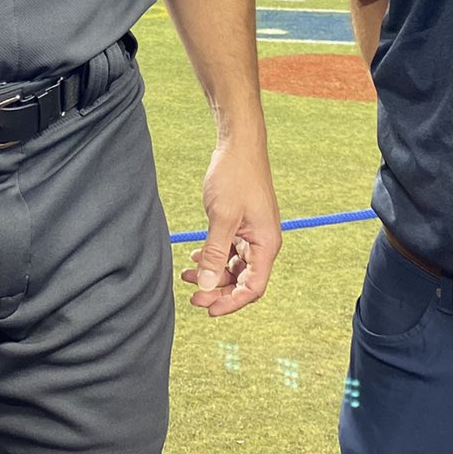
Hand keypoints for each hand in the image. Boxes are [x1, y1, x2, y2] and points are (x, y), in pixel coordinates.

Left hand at [179, 138, 280, 316]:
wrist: (238, 145)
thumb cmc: (235, 176)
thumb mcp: (222, 217)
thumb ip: (214, 253)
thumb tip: (205, 285)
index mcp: (266, 244)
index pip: (253, 287)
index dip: (231, 302)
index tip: (207, 309)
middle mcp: (263, 243)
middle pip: (243, 281)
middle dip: (218, 290)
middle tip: (192, 295)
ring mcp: (252, 234)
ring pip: (233, 267)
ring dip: (211, 274)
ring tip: (186, 276)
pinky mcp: (241, 225)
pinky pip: (228, 251)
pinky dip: (211, 257)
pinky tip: (193, 257)